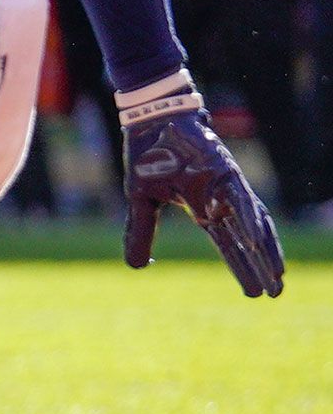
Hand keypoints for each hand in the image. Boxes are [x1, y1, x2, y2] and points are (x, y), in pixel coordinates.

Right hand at [119, 75, 284, 296]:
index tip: (256, 293)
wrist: (151, 121)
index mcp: (204, 209)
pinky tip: (254, 242)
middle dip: (262, 266)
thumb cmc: (148, 156)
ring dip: (264, 249)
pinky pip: (239, 200)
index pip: (229, 245)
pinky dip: (247, 221)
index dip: (242, 267)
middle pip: (247, 240)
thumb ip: (140, 233)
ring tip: (277, 274)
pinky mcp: (225, 171)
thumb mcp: (141, 202)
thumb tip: (136, 267)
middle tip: (276, 293)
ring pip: (252, 222)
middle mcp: (222, 201)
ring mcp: (227, 186)